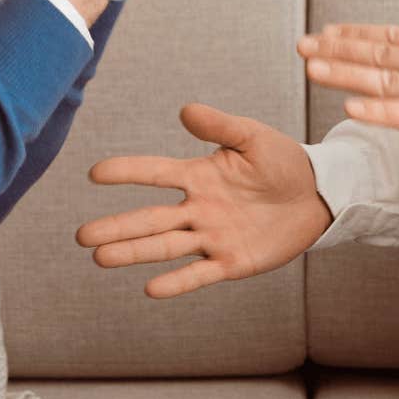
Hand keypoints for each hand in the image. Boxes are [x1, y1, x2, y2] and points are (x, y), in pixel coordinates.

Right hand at [75, 104, 332, 298]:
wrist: (317, 196)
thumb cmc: (282, 162)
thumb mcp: (252, 137)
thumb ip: (220, 126)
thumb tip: (185, 109)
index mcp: (200, 176)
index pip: (156, 173)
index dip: (127, 172)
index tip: (94, 173)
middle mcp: (199, 208)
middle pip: (150, 219)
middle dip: (116, 227)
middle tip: (81, 236)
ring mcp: (213, 236)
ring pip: (165, 246)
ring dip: (133, 252)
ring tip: (99, 257)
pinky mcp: (232, 262)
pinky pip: (199, 274)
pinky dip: (177, 282)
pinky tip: (151, 289)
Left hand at [299, 4, 398, 149]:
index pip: (396, 36)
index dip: (358, 35)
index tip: (329, 30)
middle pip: (381, 54)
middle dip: (337, 50)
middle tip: (301, 44)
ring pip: (386, 81)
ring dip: (344, 74)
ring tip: (310, 68)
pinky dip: (378, 110)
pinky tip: (350, 107)